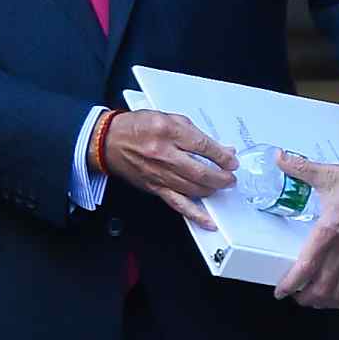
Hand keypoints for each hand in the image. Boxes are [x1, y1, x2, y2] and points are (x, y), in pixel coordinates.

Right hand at [102, 111, 235, 229]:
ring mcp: (159, 174)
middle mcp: (164, 154)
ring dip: (212, 190)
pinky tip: (208, 220)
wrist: (107, 141)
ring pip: (193, 189)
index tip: (231, 160)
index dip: (222, 156)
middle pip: (201, 171)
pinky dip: (195, 214)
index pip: (204, 147)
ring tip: (221, 187)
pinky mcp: (155, 188)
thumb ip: (194, 134)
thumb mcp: (168, 119)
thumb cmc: (135, 128)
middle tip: (230, 177)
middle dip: (221, 177)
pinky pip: (178, 204)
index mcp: (169, 132)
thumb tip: (218, 148)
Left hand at [271, 155, 338, 309]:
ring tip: (309, 299)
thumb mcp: (329, 174)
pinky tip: (335, 299)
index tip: (280, 290)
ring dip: (322, 301)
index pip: (307, 266)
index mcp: (330, 230)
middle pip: (321, 287)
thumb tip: (279, 156)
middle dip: (304, 297)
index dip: (291, 283)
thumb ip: (300, 168)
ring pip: (338, 291)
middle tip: (291, 294)